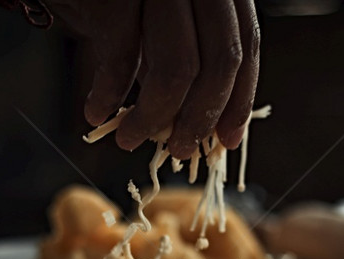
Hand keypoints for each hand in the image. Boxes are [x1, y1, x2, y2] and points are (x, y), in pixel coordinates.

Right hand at [49, 0, 259, 159]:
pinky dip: (108, 92)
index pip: (247, 45)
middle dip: (200, 117)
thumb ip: (183, 62)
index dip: (240, 98)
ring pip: (179, 66)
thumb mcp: (157, 25)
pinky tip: (97, 111)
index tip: (227, 138)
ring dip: (155, 115)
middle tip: (179, 148)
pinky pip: (122, 56)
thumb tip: (199, 124)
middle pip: (222, 59)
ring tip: (131, 138)